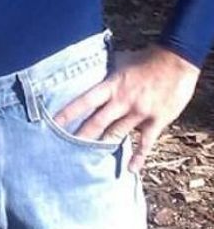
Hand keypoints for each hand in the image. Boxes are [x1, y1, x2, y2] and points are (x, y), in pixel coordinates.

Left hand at [53, 45, 199, 172]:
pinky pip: (146, 143)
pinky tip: (131, 169)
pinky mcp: (157, 121)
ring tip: (87, 160)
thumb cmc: (146, 59)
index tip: (53, 123)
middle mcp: (122, 101)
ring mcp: (140, 113)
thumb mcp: (120, 61)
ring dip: (102, 147)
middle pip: (97, 123)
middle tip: (64, 148)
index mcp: (111, 85)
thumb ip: (105, 70)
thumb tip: (88, 67)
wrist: (177, 60)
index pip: (84, 101)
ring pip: (117, 134)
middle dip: (80, 136)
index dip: (68, 113)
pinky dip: (138, 157)